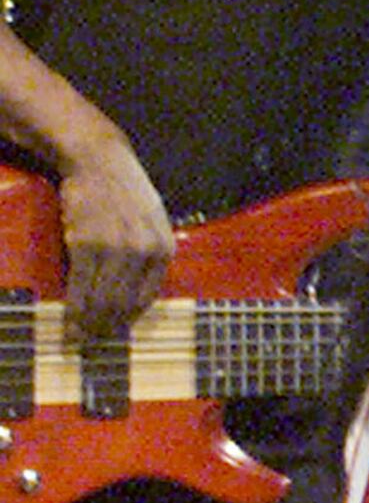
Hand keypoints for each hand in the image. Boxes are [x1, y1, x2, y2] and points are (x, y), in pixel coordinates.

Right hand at [58, 141, 172, 333]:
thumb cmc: (124, 192)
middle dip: (107, 328)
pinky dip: (74, 306)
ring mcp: (116, 248)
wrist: (98, 160)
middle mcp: (144, 251)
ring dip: (89, 323)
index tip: (115, 332)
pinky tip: (69, 319)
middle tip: (92, 342)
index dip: (128, 319)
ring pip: (102, 299)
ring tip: (78, 337)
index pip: (147, 297)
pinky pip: (81, 284)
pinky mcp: (87, 243)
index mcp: (164, 248)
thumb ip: (149, 253)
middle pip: (124, 304)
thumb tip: (136, 290)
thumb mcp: (152, 222)